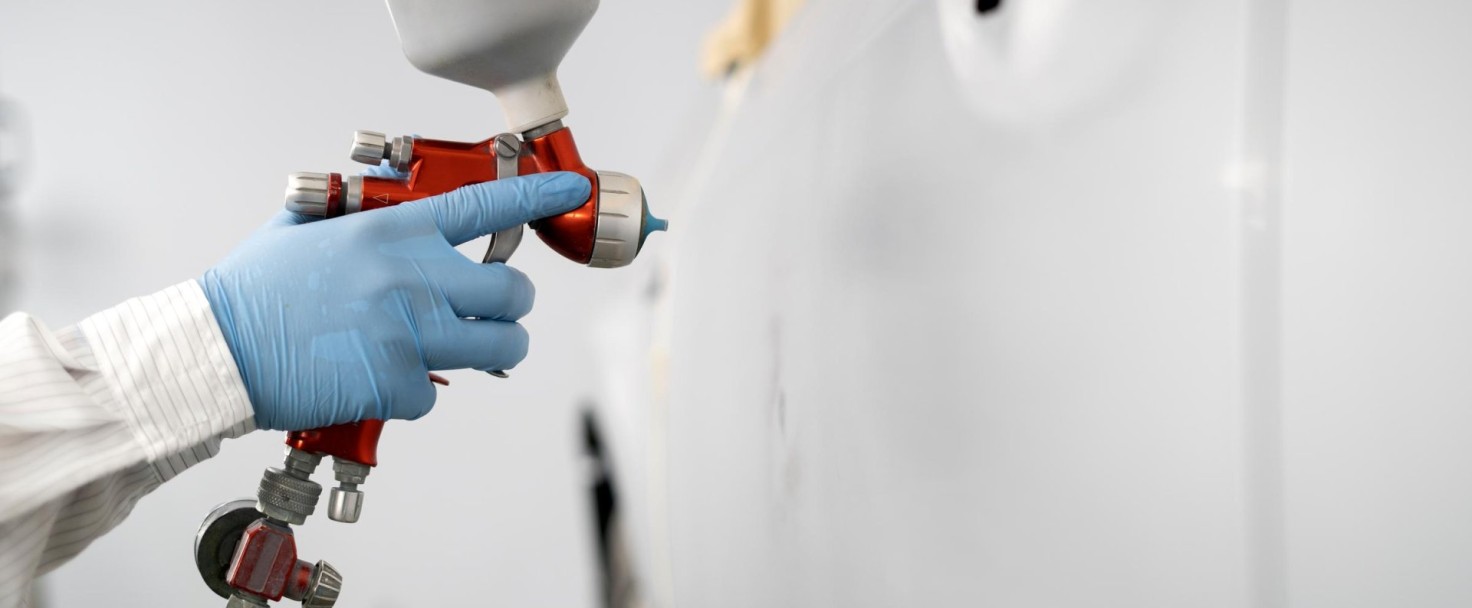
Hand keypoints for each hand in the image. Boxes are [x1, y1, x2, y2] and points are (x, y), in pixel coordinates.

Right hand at [200, 172, 590, 430]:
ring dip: (492, 349)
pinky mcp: (397, 384)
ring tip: (464, 348)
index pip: (487, 208)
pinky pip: (439, 391)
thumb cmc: (257, 290)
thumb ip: (359, 203)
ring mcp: (410, 334)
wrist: (217, 352)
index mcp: (393, 233)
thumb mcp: (307, 224)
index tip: (570, 189)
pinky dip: (417, 390)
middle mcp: (412, 278)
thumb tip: (393, 182)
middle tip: (491, 311)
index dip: (539, 197)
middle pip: (513, 292)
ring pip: (501, 347)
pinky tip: (381, 376)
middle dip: (511, 305)